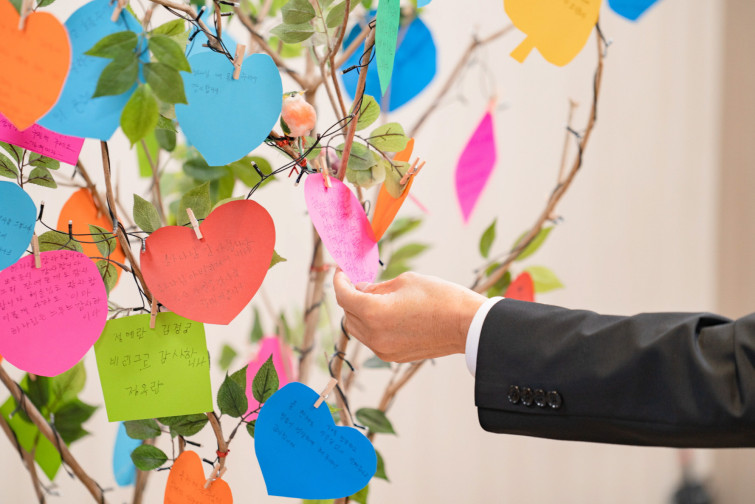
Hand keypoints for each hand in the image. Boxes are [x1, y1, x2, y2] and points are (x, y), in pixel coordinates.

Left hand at [333, 270, 487, 362]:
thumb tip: (361, 290)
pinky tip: (386, 313)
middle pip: (348, 314)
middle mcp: (374, 335)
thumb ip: (377, 287)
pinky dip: (372, 326)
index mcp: (374, 312)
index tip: (342, 272)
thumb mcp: (405, 281)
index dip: (339, 281)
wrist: (467, 325)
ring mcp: (383, 349)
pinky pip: (372, 339)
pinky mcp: (393, 356)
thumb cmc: (440, 297)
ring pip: (358, 329)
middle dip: (349, 296)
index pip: (343, 296)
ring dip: (359, 313)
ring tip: (374, 297)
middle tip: (359, 282)